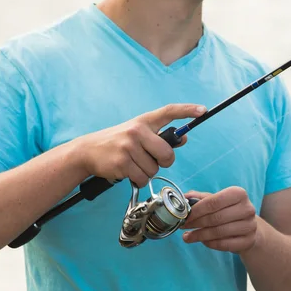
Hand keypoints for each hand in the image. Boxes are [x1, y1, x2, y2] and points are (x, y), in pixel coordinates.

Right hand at [73, 104, 205, 187]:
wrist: (87, 151)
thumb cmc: (117, 142)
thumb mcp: (138, 134)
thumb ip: (160, 136)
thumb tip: (184, 138)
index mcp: (143, 121)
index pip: (169, 111)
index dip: (187, 110)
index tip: (202, 110)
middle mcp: (137, 131)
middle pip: (167, 154)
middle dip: (163, 162)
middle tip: (151, 160)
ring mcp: (128, 146)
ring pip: (154, 170)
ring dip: (147, 172)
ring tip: (133, 164)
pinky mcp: (122, 162)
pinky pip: (143, 178)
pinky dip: (138, 180)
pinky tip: (127, 171)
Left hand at [182, 186, 258, 253]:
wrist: (248, 226)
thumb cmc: (228, 210)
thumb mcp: (216, 200)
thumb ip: (200, 198)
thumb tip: (184, 197)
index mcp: (238, 194)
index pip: (213, 202)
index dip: (196, 210)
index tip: (184, 216)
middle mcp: (247, 209)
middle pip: (215, 218)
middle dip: (195, 223)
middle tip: (183, 227)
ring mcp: (250, 226)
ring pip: (218, 232)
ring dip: (199, 235)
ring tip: (187, 237)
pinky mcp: (249, 241)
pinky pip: (224, 244)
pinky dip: (210, 244)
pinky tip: (202, 241)